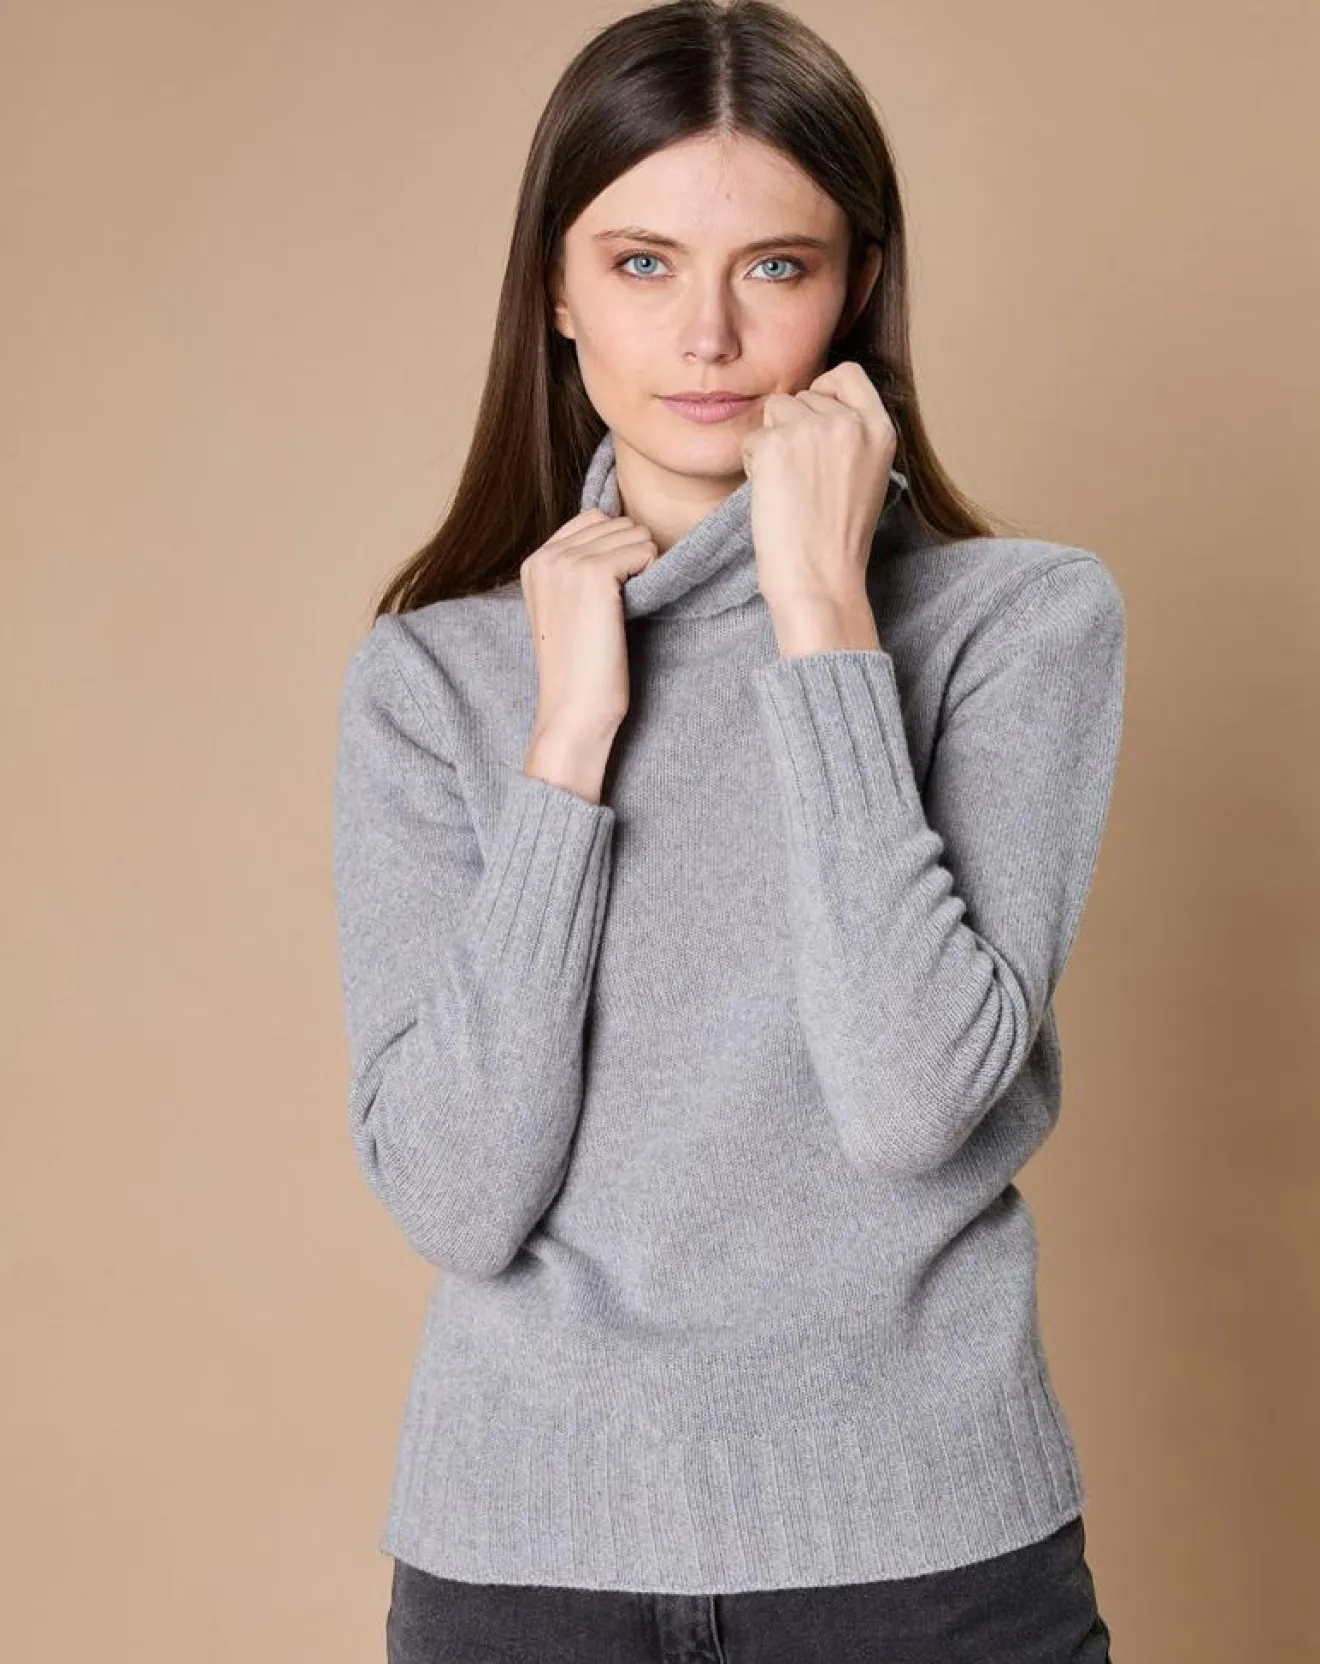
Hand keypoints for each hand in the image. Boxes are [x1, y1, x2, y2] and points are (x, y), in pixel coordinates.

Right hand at [520, 508, 657, 745]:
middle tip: (624, 603)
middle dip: (632, 554)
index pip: (592, 519)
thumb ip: (578, 569)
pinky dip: (654, 572)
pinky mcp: (594, 574)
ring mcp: (567, 562)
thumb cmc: (580, 668)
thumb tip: (624, 533)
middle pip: (615, 521)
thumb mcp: (566, 608)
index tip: (613, 592)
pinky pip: (645, 549)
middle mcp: (546, 555)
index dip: (616, 548)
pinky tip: (639, 604)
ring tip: (630, 606)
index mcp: (534, 561)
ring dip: (645, 563)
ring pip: (634, 531)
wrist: (574, 708)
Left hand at [739, 360, 897, 620]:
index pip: (848, 374)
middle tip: (802, 479)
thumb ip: (850, 436)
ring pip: (774, 411)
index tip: (813, 417)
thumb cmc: (836, 540)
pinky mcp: (778, 443)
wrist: (820, 579)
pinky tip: (773, 496)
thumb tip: (814, 406)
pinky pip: (752, 439)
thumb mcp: (865, 476)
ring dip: (771, 444)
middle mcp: (850, 422)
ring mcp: (814, 429)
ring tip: (788, 487)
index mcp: (880, 429)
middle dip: (792, 428)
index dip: (824, 390)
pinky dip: (753, 466)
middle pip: (803, 395)